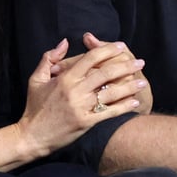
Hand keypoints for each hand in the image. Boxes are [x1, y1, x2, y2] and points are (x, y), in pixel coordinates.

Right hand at [17, 38, 145, 156]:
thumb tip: (64, 42)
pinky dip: (124, 106)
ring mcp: (82, 107)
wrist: (32, 135)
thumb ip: (49, 58)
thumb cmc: (34, 106)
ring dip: (130, 86)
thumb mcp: (36, 79)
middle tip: (140, 62)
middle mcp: (75, 91)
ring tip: (143, 81)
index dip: (107, 50)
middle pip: (105, 73)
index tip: (121, 47)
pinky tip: (134, 102)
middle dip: (125, 66)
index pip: (90, 59)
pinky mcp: (87, 122)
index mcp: (64, 78)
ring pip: (111, 93)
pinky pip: (110, 112)